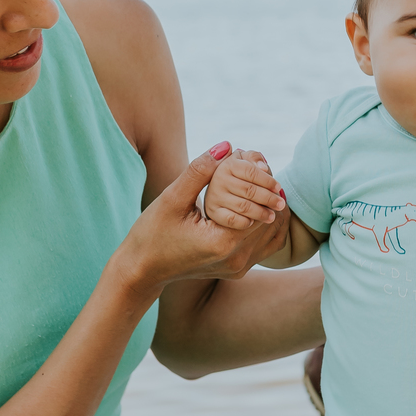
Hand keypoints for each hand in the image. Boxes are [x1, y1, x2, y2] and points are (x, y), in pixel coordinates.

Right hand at [117, 143, 289, 293]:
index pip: (260, 205)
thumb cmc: (152, 233)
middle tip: (263, 168)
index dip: (262, 180)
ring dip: (271, 206)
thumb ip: (199, 171)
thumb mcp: (172, 198)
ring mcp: (239, 268)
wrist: (143, 269)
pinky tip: (260, 205)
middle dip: (269, 191)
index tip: (257, 160)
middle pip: (270, 219)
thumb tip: (226, 145)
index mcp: (222, 242)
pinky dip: (268, 224)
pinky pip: (266, 245)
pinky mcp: (238, 270)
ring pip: (272, 232)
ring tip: (264, 184)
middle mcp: (236, 259)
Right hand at [204, 148, 286, 231]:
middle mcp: (218, 179)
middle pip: (249, 190)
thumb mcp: (244, 160)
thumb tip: (263, 167)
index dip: (267, 180)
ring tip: (272, 216)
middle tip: (281, 205)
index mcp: (228, 164)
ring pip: (242, 206)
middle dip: (268, 198)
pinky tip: (253, 222)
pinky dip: (244, 222)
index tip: (279, 187)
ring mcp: (214, 196)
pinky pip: (231, 220)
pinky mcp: (212, 212)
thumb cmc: (238, 173)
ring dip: (260, 212)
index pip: (251, 172)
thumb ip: (254, 158)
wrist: (218, 187)